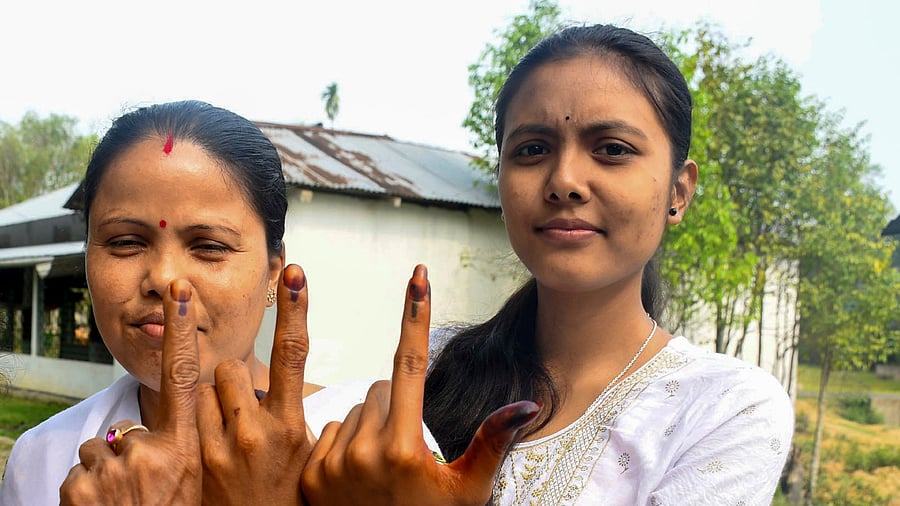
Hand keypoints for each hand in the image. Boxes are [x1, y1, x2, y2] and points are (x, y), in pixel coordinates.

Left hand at [60, 279, 201, 504]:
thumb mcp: (202, 485)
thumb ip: (193, 447)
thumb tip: (184, 422)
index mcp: (189, 451)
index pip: (185, 377)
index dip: (180, 331)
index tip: (176, 291)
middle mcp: (153, 455)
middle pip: (133, 428)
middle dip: (133, 452)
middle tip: (146, 491)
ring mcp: (114, 472)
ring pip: (103, 451)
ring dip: (109, 474)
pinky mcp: (81, 489)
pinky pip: (82, 473)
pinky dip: (89, 491)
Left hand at [197, 264, 312, 504]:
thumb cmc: (287, 495)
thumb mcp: (305, 452)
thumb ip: (297, 413)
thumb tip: (291, 380)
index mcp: (290, 426)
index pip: (294, 354)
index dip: (296, 310)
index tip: (296, 274)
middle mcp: (255, 432)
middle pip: (233, 368)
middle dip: (235, 382)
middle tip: (244, 415)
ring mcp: (219, 446)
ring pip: (205, 389)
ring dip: (214, 403)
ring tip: (228, 438)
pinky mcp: (191, 458)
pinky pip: (185, 415)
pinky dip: (195, 423)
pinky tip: (209, 453)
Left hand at [300, 264, 540, 505]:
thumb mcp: (467, 490)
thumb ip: (492, 442)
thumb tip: (526, 405)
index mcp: (406, 447)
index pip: (411, 364)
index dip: (416, 316)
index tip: (417, 278)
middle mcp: (365, 450)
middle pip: (381, 387)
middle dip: (395, 402)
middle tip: (406, 445)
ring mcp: (333, 463)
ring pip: (353, 409)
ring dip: (368, 424)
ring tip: (379, 467)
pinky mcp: (311, 474)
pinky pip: (327, 431)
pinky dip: (342, 442)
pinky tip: (354, 474)